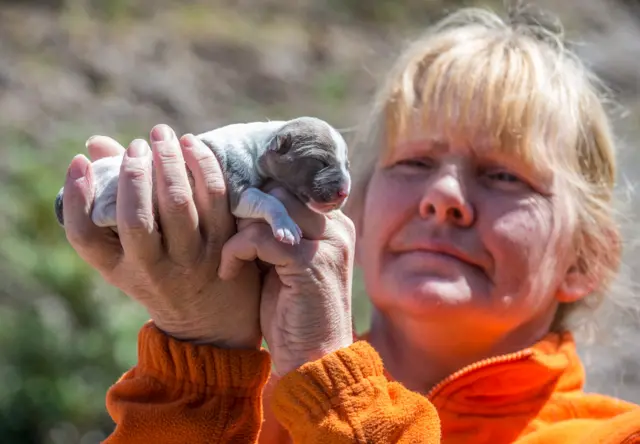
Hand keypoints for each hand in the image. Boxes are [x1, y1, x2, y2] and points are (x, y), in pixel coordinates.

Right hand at [61, 124, 261, 348]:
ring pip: (179, 203)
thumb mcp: (129, 251)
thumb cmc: (162, 273)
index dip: (77, 196)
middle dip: (133, 172)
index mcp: (120, 270)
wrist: (212, 319)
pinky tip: (192, 145)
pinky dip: (203, 165)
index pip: (85, 236)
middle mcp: (154, 269)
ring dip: (169, 161)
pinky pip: (215, 197)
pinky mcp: (225, 245)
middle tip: (137, 146)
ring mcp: (193, 258)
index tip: (80, 162)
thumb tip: (96, 145)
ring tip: (162, 136)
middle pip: (137, 218)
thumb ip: (111, 198)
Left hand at [218, 185, 355, 374]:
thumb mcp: (280, 263)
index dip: (256, 198)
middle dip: (245, 211)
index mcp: (333, 225)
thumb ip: (271, 232)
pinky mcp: (310, 262)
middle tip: (227, 235)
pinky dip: (235, 252)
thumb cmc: (291, 313)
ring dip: (238, 231)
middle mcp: (336, 228)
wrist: (311, 358)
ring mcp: (327, 243)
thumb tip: (237, 199)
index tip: (231, 216)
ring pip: (269, 209)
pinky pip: (259, 237)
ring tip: (230, 258)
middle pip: (278, 191)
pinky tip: (229, 273)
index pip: (289, 187)